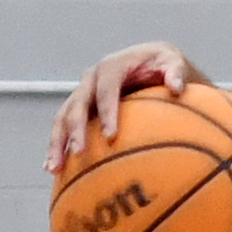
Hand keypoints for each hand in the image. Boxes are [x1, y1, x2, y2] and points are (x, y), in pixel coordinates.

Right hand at [44, 41, 199, 172]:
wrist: (149, 61)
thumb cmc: (163, 63)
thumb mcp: (173, 62)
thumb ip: (176, 73)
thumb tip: (177, 88)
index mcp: (111, 67)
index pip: (106, 89)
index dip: (107, 111)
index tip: (111, 136)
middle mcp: (91, 80)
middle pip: (77, 104)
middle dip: (75, 129)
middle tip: (80, 153)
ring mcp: (82, 94)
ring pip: (62, 118)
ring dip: (57, 142)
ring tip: (54, 168)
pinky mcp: (81, 109)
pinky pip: (64, 128)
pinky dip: (59, 146)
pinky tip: (56, 170)